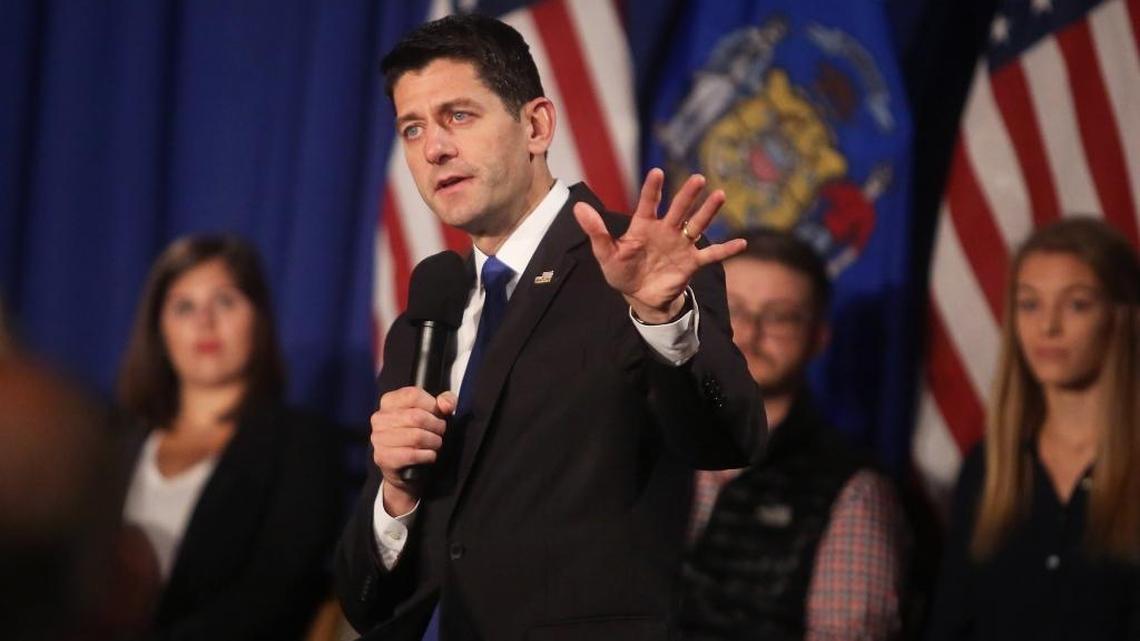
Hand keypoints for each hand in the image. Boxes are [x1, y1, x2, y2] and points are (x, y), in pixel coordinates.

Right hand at [370, 387, 457, 514]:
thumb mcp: (434, 413)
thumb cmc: (419, 435)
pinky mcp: (383, 457)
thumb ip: (445, 401)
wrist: (405, 469)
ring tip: (435, 443)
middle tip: (440, 432)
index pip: (413, 395)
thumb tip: (445, 404)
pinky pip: (412, 455)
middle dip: (436, 426)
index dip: (432, 405)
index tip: (437, 414)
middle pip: (417, 416)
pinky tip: (429, 455)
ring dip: (433, 442)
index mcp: (389, 401)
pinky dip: (427, 456)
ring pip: (416, 436)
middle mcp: (379, 418)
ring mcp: (379, 438)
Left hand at [573, 169, 745, 322]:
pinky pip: (711, 255)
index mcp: (644, 226)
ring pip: (697, 225)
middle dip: (688, 195)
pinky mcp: (691, 262)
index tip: (657, 172)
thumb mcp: (605, 253)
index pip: (648, 203)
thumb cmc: (621, 271)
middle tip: (698, 178)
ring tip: (720, 195)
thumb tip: (578, 207)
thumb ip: (595, 231)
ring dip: (708, 212)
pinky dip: (726, 250)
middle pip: (679, 209)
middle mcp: (665, 230)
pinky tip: (742, 244)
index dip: (653, 189)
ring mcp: (680, 245)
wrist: (640, 297)